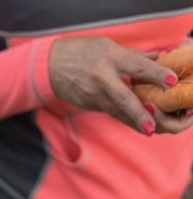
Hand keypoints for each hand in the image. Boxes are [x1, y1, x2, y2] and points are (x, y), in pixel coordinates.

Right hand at [49, 37, 192, 134]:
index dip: (155, 74)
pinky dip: (123, 117)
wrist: (50, 67)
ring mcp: (94, 95)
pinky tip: (134, 123)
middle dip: (138, 113)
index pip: (137, 67)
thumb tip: (155, 59)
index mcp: (110, 58)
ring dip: (133, 121)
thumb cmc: (81, 52)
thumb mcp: (107, 47)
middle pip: (124, 98)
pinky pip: (110, 112)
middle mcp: (102, 78)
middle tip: (151, 126)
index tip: (171, 81)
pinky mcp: (90, 106)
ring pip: (117, 111)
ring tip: (148, 129)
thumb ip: (131, 56)